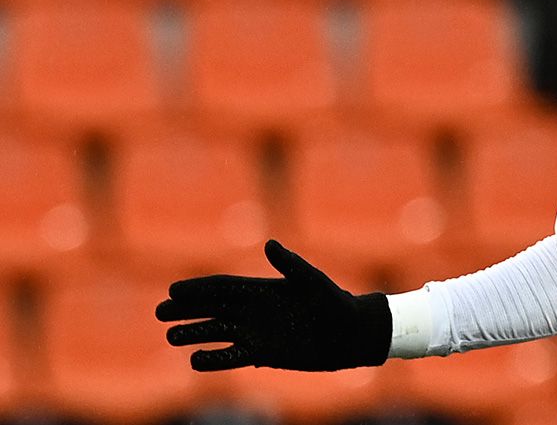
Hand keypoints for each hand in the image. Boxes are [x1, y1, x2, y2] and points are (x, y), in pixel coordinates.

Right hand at [156, 240, 390, 371]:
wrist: (348, 334)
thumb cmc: (334, 302)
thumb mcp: (312, 281)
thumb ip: (290, 264)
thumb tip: (270, 244)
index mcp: (261, 289)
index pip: (222, 288)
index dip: (198, 288)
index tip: (173, 290)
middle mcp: (253, 310)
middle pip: (211, 309)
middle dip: (186, 310)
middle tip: (159, 312)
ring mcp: (256, 333)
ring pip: (216, 332)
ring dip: (193, 333)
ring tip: (170, 335)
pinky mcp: (262, 354)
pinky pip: (231, 357)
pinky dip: (213, 359)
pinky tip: (194, 360)